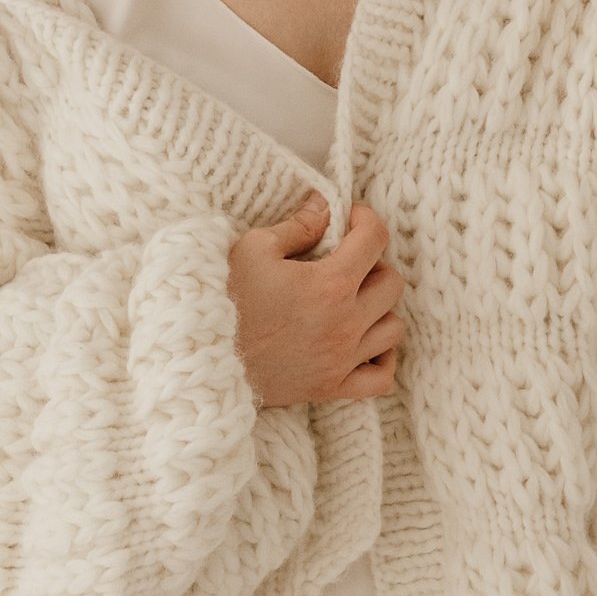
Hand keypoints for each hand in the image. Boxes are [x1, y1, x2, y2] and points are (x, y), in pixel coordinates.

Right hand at [227, 195, 403, 406]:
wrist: (203, 359)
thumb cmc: (224, 300)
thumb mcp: (253, 248)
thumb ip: (298, 226)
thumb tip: (325, 207)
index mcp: (331, 284)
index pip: (375, 238)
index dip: (364, 219)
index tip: (348, 219)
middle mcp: (346, 323)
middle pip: (392, 283)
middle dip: (374, 264)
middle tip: (347, 262)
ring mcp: (342, 359)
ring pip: (393, 328)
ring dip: (379, 309)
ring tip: (354, 302)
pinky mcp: (332, 388)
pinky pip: (382, 377)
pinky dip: (382, 359)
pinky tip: (364, 343)